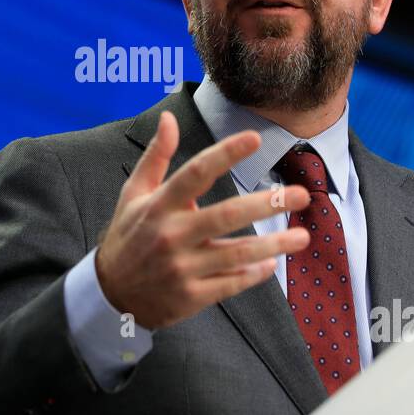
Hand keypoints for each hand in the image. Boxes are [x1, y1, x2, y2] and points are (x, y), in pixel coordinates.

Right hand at [94, 110, 310, 329]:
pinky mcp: (191, 296)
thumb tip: (168, 118)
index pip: (196, 173)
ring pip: (236, 253)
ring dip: (274, 244)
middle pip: (226, 215)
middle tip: (302, 195)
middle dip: (267, 203)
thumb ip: (156, 156)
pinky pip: (230, 283)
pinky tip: (272, 264)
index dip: (226, 154)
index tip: (254, 138)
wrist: (111, 294)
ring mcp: (182, 268)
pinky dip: (254, 274)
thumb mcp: (134, 193)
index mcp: (159, 205)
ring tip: (302, 236)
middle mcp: (172, 234)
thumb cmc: (129, 236)